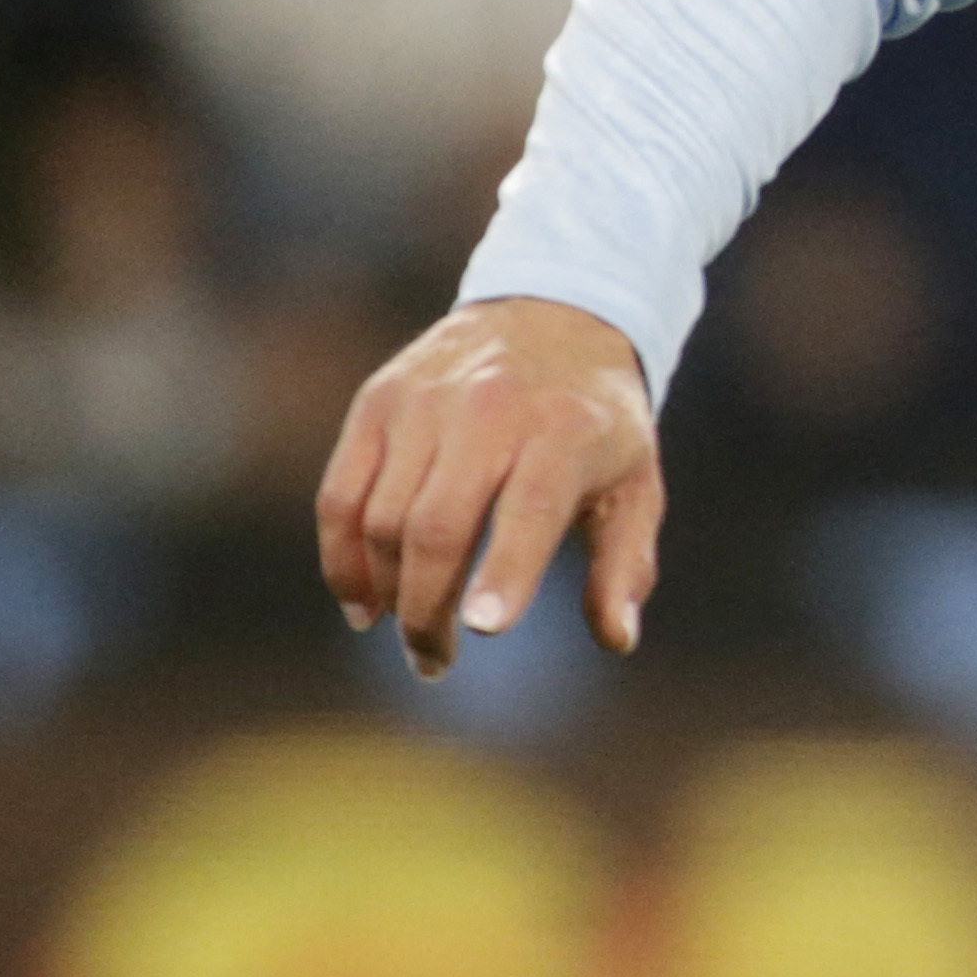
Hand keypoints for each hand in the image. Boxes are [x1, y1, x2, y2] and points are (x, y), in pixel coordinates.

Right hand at [313, 295, 663, 676]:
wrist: (551, 313)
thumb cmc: (597, 419)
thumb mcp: (636, 481)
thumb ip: (626, 563)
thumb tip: (617, 640)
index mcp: (566, 430)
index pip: (528, 506)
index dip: (505, 571)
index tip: (484, 629)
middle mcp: (490, 410)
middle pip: (436, 527)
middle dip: (427, 612)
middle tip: (434, 663)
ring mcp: (425, 403)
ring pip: (381, 520)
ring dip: (387, 595)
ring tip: (412, 636)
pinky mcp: (378, 402)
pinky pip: (340, 496)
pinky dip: (342, 560)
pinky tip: (362, 604)